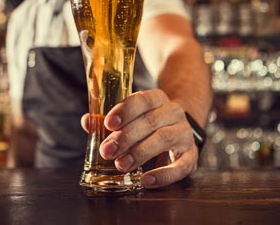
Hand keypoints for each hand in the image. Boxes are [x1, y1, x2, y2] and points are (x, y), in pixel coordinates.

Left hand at [80, 89, 198, 188]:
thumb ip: (108, 120)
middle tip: (107, 151)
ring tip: (121, 165)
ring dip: (140, 153)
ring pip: (164, 139)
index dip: (125, 110)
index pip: (142, 99)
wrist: (177, 131)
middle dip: (126, 137)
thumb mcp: (130, 118)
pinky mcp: (191, 155)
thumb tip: (87, 121)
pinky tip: (146, 180)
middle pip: (150, 121)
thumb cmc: (147, 125)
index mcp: (158, 99)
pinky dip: (163, 175)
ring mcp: (184, 133)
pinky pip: (181, 166)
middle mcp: (174, 113)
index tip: (108, 124)